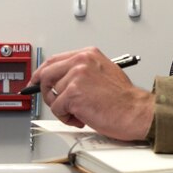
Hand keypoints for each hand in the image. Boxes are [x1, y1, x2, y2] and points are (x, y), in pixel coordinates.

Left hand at [28, 47, 153, 140]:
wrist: (136, 111)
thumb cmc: (124, 98)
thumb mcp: (103, 73)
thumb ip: (82, 72)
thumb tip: (60, 80)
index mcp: (88, 54)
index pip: (54, 60)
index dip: (42, 73)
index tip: (35, 81)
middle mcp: (81, 62)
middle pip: (46, 74)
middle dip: (46, 92)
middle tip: (57, 103)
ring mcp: (76, 77)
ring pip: (52, 95)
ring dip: (63, 109)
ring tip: (80, 112)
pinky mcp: (73, 94)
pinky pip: (57, 109)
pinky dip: (66, 118)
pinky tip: (81, 118)